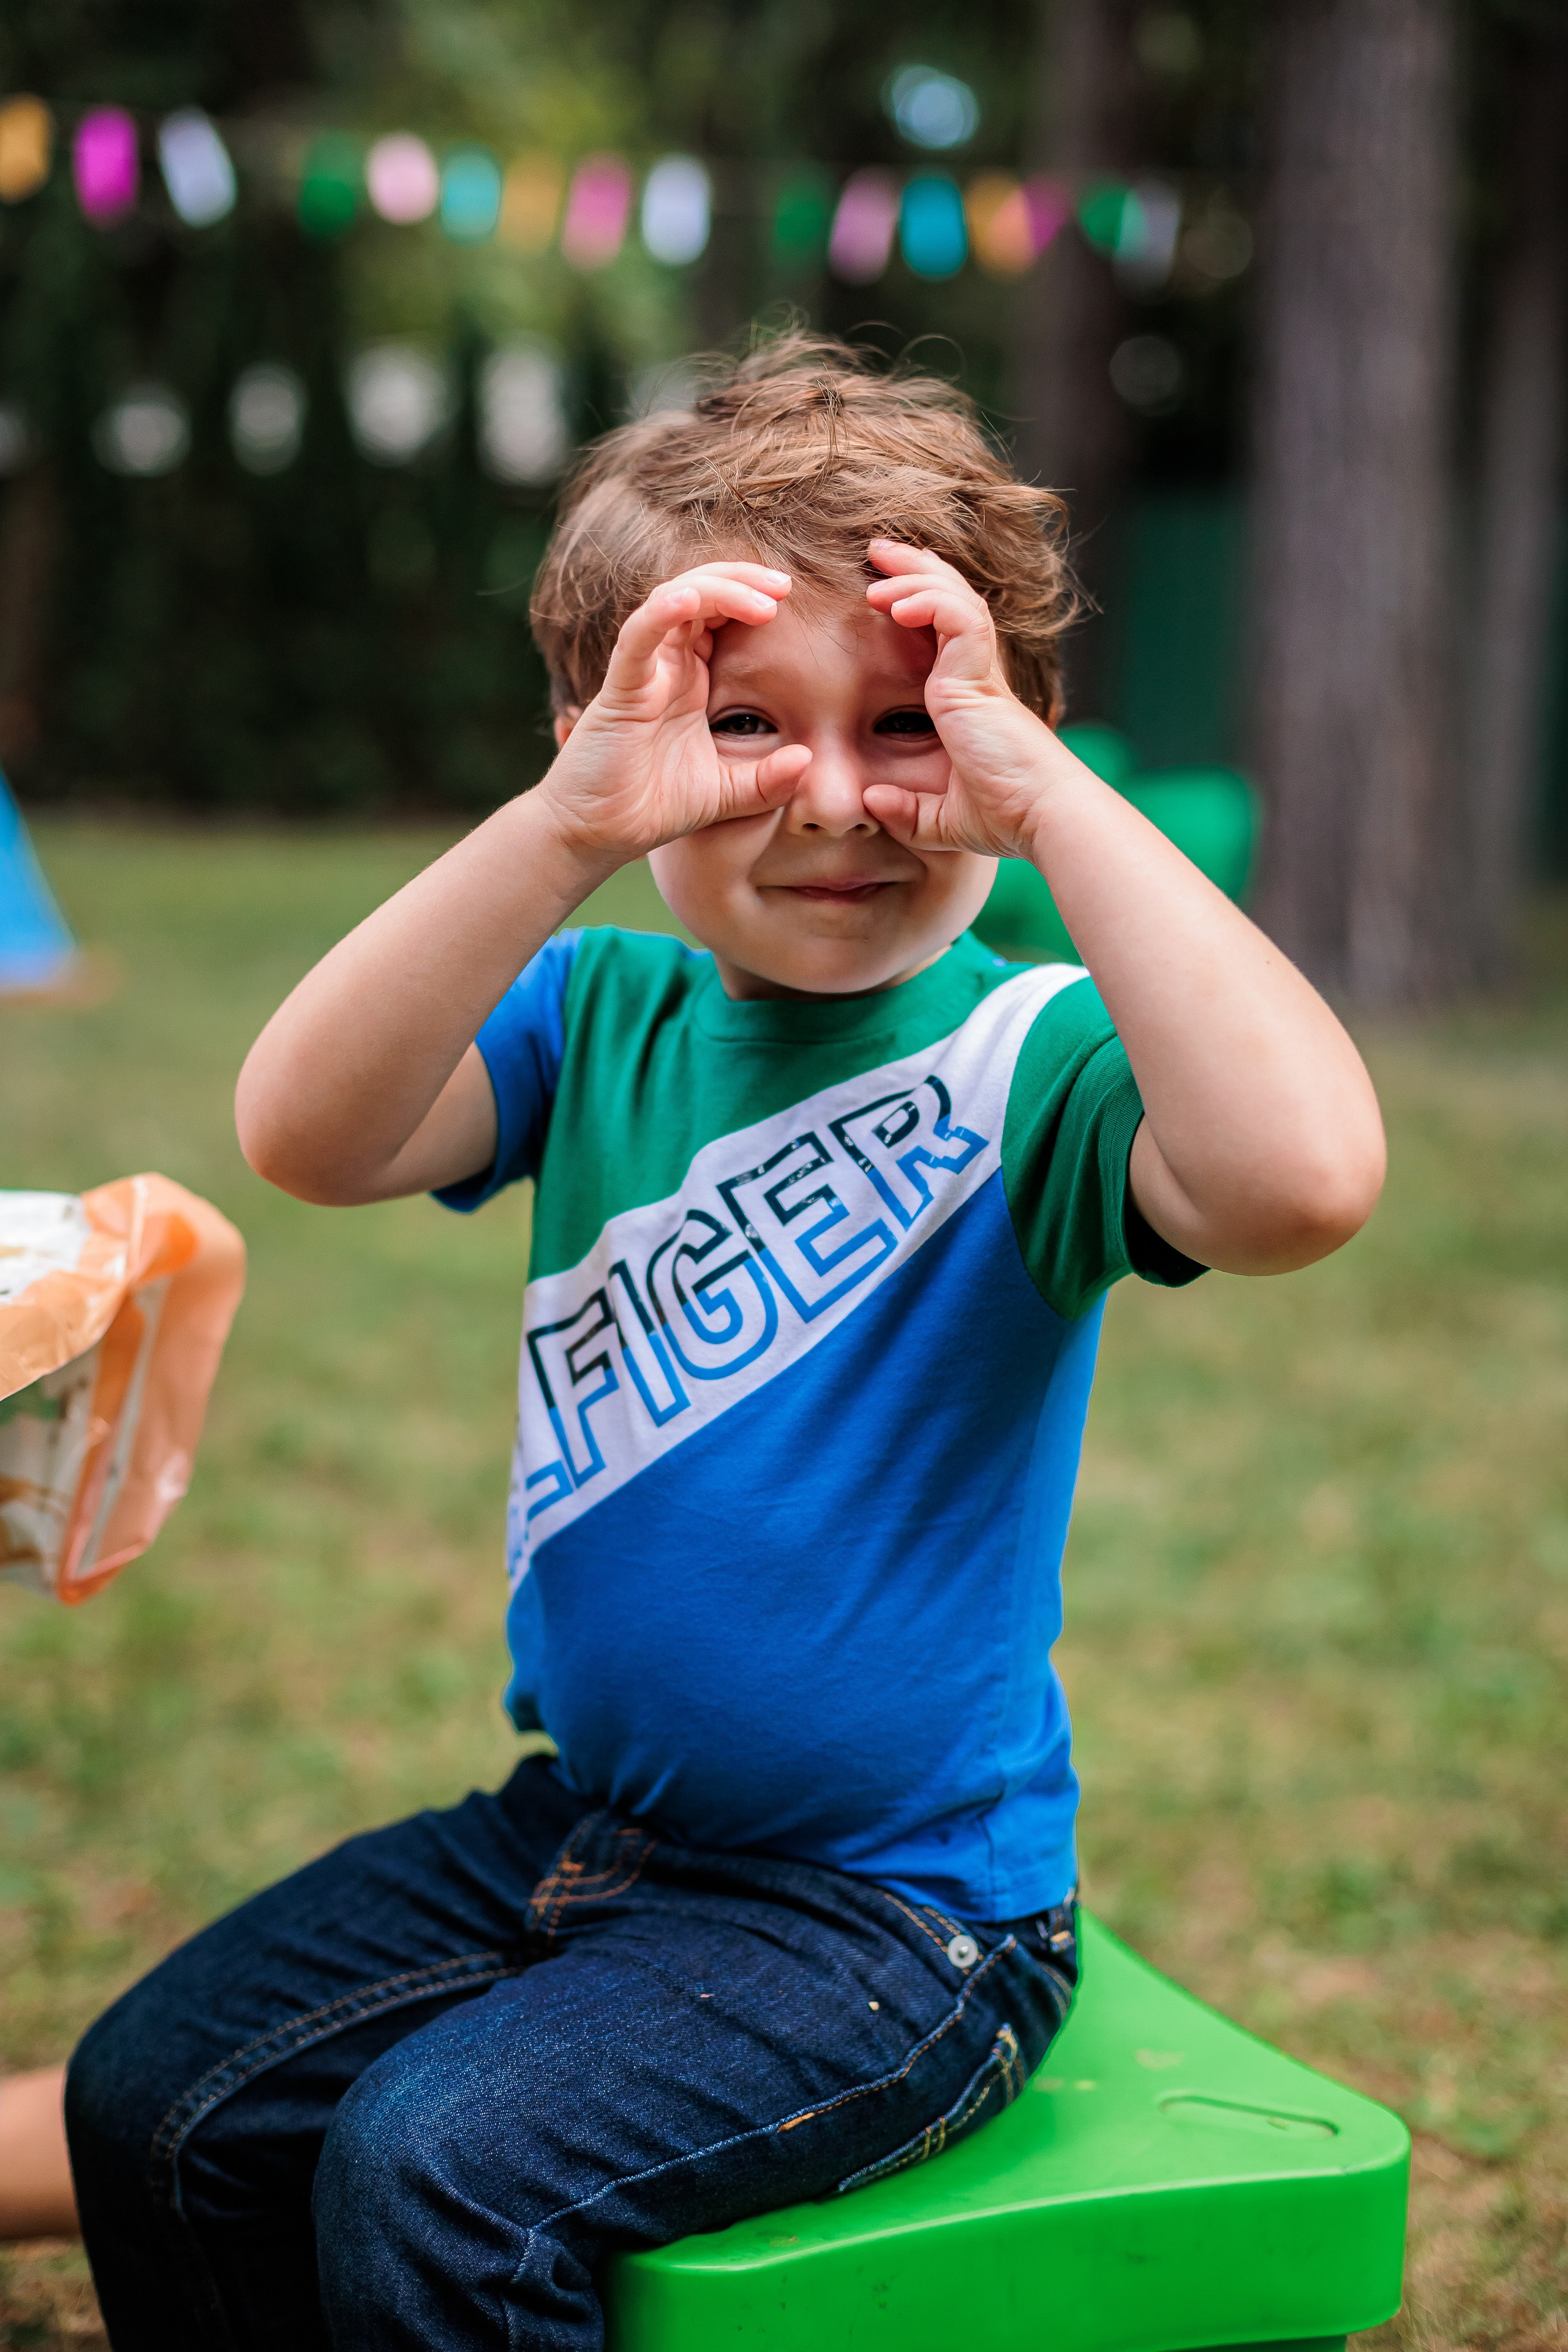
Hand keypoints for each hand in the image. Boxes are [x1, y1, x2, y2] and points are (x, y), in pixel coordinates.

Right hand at [539, 563, 812, 862]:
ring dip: (718, 590)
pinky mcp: (620, 691)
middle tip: (784, 586)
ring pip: (674, 602)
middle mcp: (666, 667)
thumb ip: (767, 781)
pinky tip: (688, 599)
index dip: (752, 597)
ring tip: (762, 599)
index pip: (721, 616)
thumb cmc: (651, 807)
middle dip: (743, 580)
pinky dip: (660, 613)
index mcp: (691, 680)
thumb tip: (809, 759)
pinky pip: (637, 638)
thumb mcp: (726, 795)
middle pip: (701, 594)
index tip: (789, 598)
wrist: (599, 835)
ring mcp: (642, 674)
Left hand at [861, 540, 1058, 858]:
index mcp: (969, 698)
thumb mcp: (942, 819)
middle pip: (949, 599)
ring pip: (952, 598)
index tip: (882, 587)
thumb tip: (872, 802)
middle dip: (914, 567)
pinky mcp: (982, 677)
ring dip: (914, 575)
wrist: (1041, 817)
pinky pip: (956, 618)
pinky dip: (927, 601)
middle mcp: (977, 676)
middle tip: (878, 549)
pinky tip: (894, 604)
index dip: (917, 600)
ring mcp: (981, 673)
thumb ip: (907, 810)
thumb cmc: (1006, 818)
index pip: (944, 630)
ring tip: (878, 565)